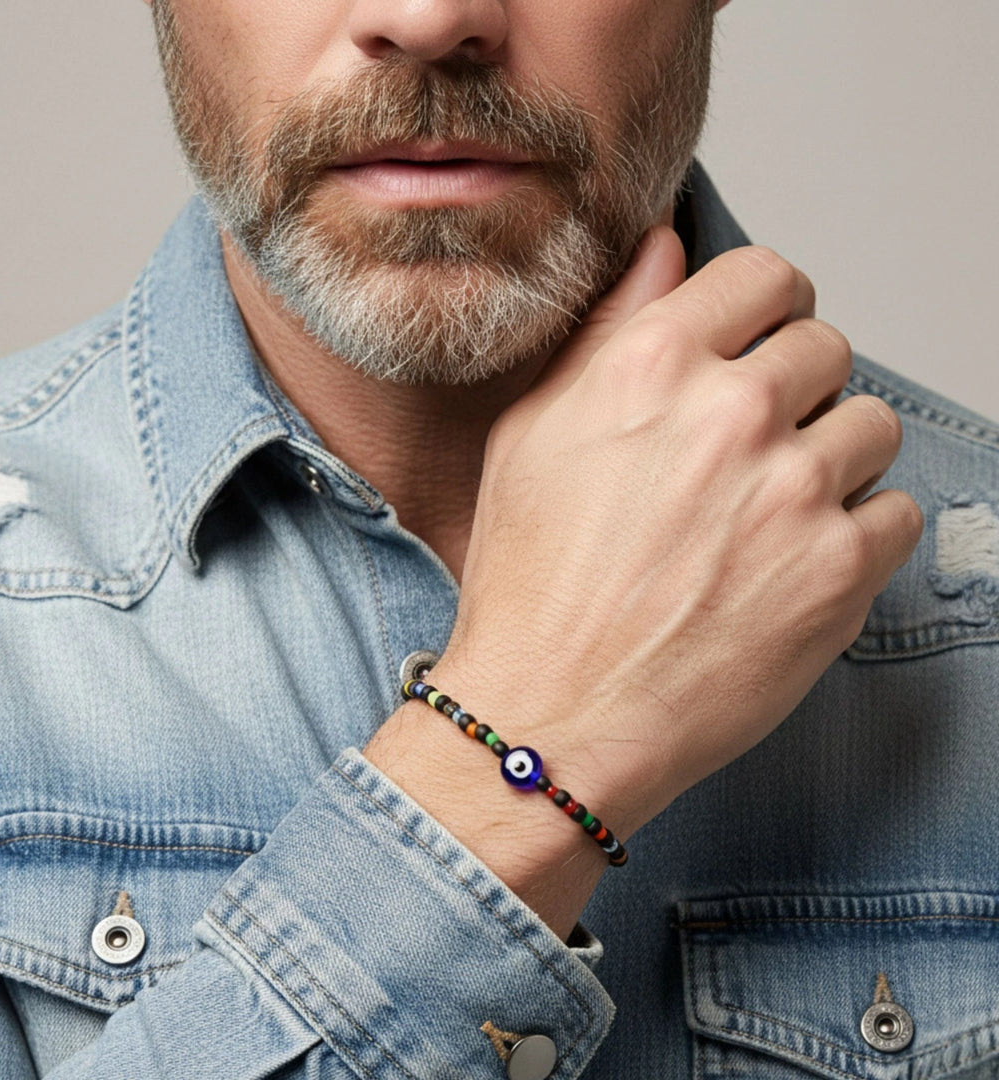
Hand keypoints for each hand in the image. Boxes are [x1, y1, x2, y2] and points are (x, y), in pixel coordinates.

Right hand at [431, 228, 923, 838]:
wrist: (552, 713)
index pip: (765, 277)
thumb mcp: (531, 435)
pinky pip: (897, 514)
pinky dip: (860, 533)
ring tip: (774, 513)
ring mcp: (793, 492)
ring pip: (872, 427)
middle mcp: (730, 413)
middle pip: (826, 349)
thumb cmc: (531, 585)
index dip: (767, 309)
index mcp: (651, 365)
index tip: (762, 341)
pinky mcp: (838, 571)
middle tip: (755, 447)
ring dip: (834, 460)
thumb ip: (606, 331)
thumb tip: (664, 253)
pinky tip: (796, 563)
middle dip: (797, 389)